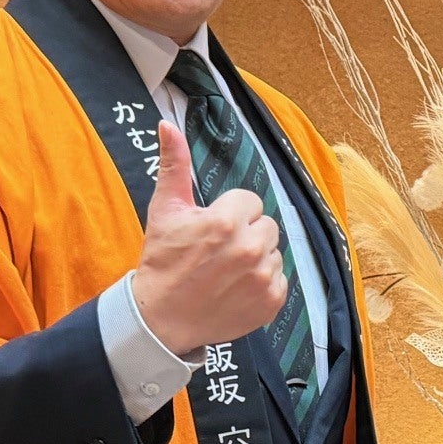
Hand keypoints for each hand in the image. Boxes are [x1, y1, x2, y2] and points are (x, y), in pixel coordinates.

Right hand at [133, 117, 286, 353]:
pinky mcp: (271, 301)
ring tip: (227, 271)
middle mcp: (249, 248)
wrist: (162, 318)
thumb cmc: (163, 262)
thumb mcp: (165, 210)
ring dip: (256, 258)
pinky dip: (263, 283)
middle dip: (247, 233)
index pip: (250, 201)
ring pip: (274, 252)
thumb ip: (174, 165)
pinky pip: (280, 279)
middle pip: (266, 225)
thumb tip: (168, 125)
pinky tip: (237, 288)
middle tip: (219, 251)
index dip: (231, 213)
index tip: (212, 230)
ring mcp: (263, 276)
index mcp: (226, 221)